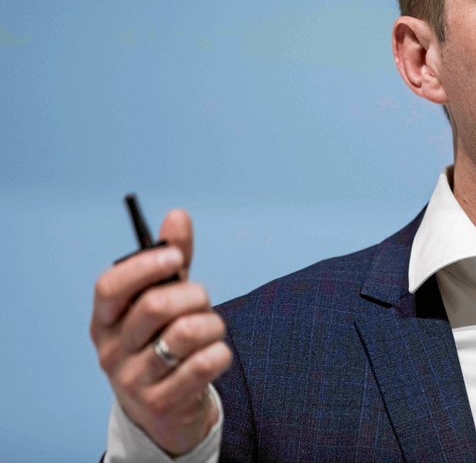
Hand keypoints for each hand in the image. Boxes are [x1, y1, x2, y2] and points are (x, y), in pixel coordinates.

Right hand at [90, 209, 231, 454]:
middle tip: (203, 301)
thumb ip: (171, 259)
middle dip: (194, 295)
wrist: (164, 410)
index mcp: (105, 319)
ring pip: (186, 333)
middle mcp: (112, 349)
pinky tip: (215, 355)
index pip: (110, 286)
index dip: (145, 267)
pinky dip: (220, 353)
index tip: (177, 257)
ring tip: (211, 331)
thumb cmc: (160, 342)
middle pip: (156, 305)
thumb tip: (177, 215)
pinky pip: (204, 364)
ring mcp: (133, 380)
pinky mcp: (161, 403)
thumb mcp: (162, 299)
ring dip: (212, 324)